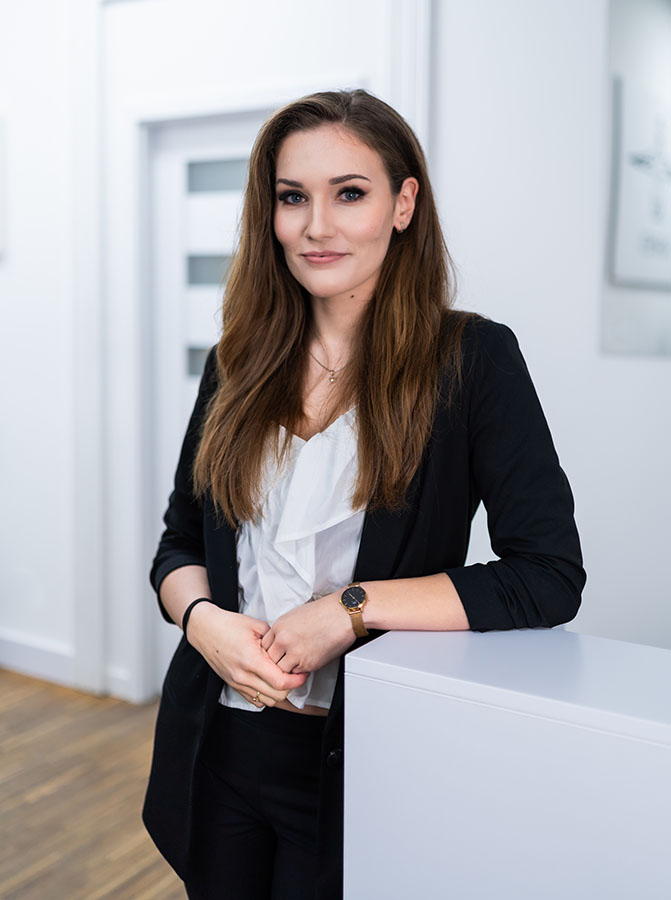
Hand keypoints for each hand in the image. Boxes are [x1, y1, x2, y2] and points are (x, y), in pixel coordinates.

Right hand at [186, 603, 307, 706]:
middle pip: (277, 696)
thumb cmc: (229, 625)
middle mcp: (243, 676)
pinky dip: (266, 696)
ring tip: (283, 678)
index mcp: (251, 660)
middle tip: (296, 674)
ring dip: (279, 693)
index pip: (280, 682)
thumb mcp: (257, 626)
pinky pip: (255, 701)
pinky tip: (269, 682)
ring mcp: (237, 683)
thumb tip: (288, 650)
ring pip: (267, 701)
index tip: (303, 673)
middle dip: (291, 687)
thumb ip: (274, 641)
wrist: (205, 630)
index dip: (297, 680)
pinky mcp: (233, 686)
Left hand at [261, 592, 355, 674]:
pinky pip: (297, 674)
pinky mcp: (308, 663)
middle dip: (277, 661)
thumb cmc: (325, 612)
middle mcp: (284, 640)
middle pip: (270, 660)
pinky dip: (300, 671)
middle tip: (285, 661)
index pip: (264, 646)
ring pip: (281, 670)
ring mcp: (295, 652)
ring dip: (288, 669)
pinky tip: (306, 663)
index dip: (271, 651)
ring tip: (296, 664)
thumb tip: (280, 641)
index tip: (277, 653)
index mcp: (279, 626)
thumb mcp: (296, 615)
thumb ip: (284, 630)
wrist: (342, 614)